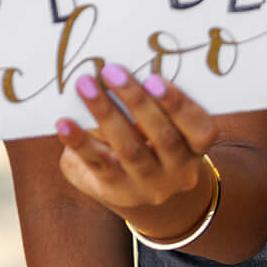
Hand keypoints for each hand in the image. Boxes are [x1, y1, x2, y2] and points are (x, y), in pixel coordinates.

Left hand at [53, 64, 222, 236]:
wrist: (150, 198)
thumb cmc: (154, 143)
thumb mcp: (167, 128)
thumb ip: (151, 102)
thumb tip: (114, 67)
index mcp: (196, 148)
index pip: (202, 130)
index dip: (179, 105)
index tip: (154, 78)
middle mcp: (178, 171)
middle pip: (163, 137)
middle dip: (136, 101)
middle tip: (111, 70)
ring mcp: (148, 184)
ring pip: (130, 150)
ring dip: (106, 114)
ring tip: (85, 85)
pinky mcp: (116, 189)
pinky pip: (98, 164)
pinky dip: (79, 142)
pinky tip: (63, 123)